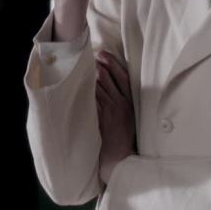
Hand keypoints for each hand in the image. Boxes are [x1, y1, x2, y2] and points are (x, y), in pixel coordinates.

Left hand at [95, 50, 135, 184]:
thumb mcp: (130, 115)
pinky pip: (92, 98)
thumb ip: (123, 98)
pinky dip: (86, 90)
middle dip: (99, 64)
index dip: (113, 62)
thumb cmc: (124, 136)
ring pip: (98, 85)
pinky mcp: (100, 117)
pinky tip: (80, 84)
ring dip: (90, 75)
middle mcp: (122, 103)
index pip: (123, 75)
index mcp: (131, 101)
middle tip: (91, 57)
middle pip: (109, 77)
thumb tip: (109, 80)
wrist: (119, 156)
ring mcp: (111, 110)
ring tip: (83, 68)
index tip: (104, 53)